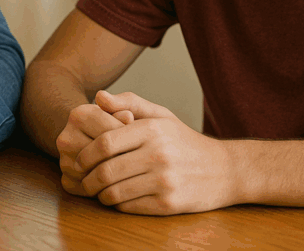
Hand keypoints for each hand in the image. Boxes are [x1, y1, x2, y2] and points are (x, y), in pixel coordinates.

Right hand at [55, 102, 133, 195]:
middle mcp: (66, 138)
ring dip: (115, 177)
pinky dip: (107, 189)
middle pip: (102, 156)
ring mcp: (64, 161)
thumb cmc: (122, 123)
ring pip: (95, 174)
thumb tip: (127, 116)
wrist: (102, 140)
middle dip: (123, 160)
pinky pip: (90, 190)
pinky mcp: (67, 181)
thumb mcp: (131, 108)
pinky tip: (119, 182)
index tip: (142, 145)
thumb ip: (129, 106)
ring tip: (131, 171)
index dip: (130, 142)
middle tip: (140, 161)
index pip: (110, 134)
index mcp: (79, 115)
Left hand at [72, 90, 236, 214]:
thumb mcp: (161, 115)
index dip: (85, 153)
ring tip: (96, 191)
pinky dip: (116, 205)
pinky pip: (129, 207)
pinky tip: (116, 199)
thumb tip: (98, 97)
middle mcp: (158, 154)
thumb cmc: (184, 141)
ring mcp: (164, 181)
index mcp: (153, 130)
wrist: (225, 170)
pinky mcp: (168, 204)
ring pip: (114, 192)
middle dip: (87, 178)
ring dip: (98, 194)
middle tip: (82, 180)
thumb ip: (129, 103)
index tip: (78, 160)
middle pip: (106, 170)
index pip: (105, 142)